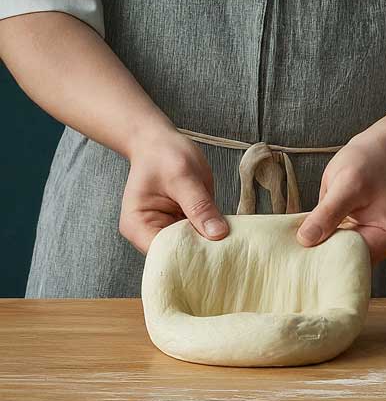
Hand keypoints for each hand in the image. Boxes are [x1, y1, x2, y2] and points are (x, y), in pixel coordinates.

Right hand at [119, 129, 227, 253]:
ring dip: (210, 248)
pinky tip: (229, 238)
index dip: (190, 257)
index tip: (216, 255)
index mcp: (138, 226)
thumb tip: (218, 234)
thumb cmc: (163, 155)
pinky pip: (199, 239)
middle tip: (231, 252)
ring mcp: (166, 233)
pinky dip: (212, 238)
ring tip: (232, 246)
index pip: (164, 254)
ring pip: (191, 250)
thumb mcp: (183, 176)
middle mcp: (148, 235)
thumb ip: (200, 206)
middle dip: (202, 255)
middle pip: (177, 257)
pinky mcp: (181, 228)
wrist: (159, 143)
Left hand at [297, 133, 385, 263]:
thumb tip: (306, 240)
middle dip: (320, 258)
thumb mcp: (346, 185)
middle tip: (292, 256)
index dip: (326, 259)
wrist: (376, 150)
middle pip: (344, 262)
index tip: (301, 256)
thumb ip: (327, 213)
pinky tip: (303, 236)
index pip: (352, 260)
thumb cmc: (367, 163)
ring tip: (295, 248)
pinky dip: (318, 240)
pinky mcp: (351, 235)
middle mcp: (378, 247)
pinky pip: (332, 244)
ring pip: (336, 256)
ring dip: (317, 250)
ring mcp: (365, 242)